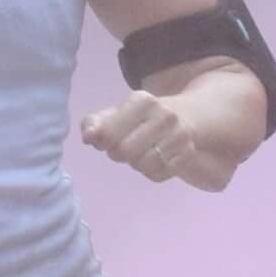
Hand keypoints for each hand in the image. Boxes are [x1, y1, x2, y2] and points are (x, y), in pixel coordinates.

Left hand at [82, 92, 204, 184]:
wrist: (186, 117)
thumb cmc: (142, 118)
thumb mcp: (117, 113)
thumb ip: (95, 123)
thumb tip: (88, 136)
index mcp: (143, 101)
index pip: (109, 133)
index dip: (103, 142)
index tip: (106, 141)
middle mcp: (164, 116)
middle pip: (125, 151)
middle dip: (118, 154)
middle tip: (123, 149)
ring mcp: (179, 136)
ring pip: (143, 166)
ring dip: (135, 164)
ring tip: (139, 153)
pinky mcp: (187, 154)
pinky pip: (157, 175)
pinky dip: (150, 172)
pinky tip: (153, 161)